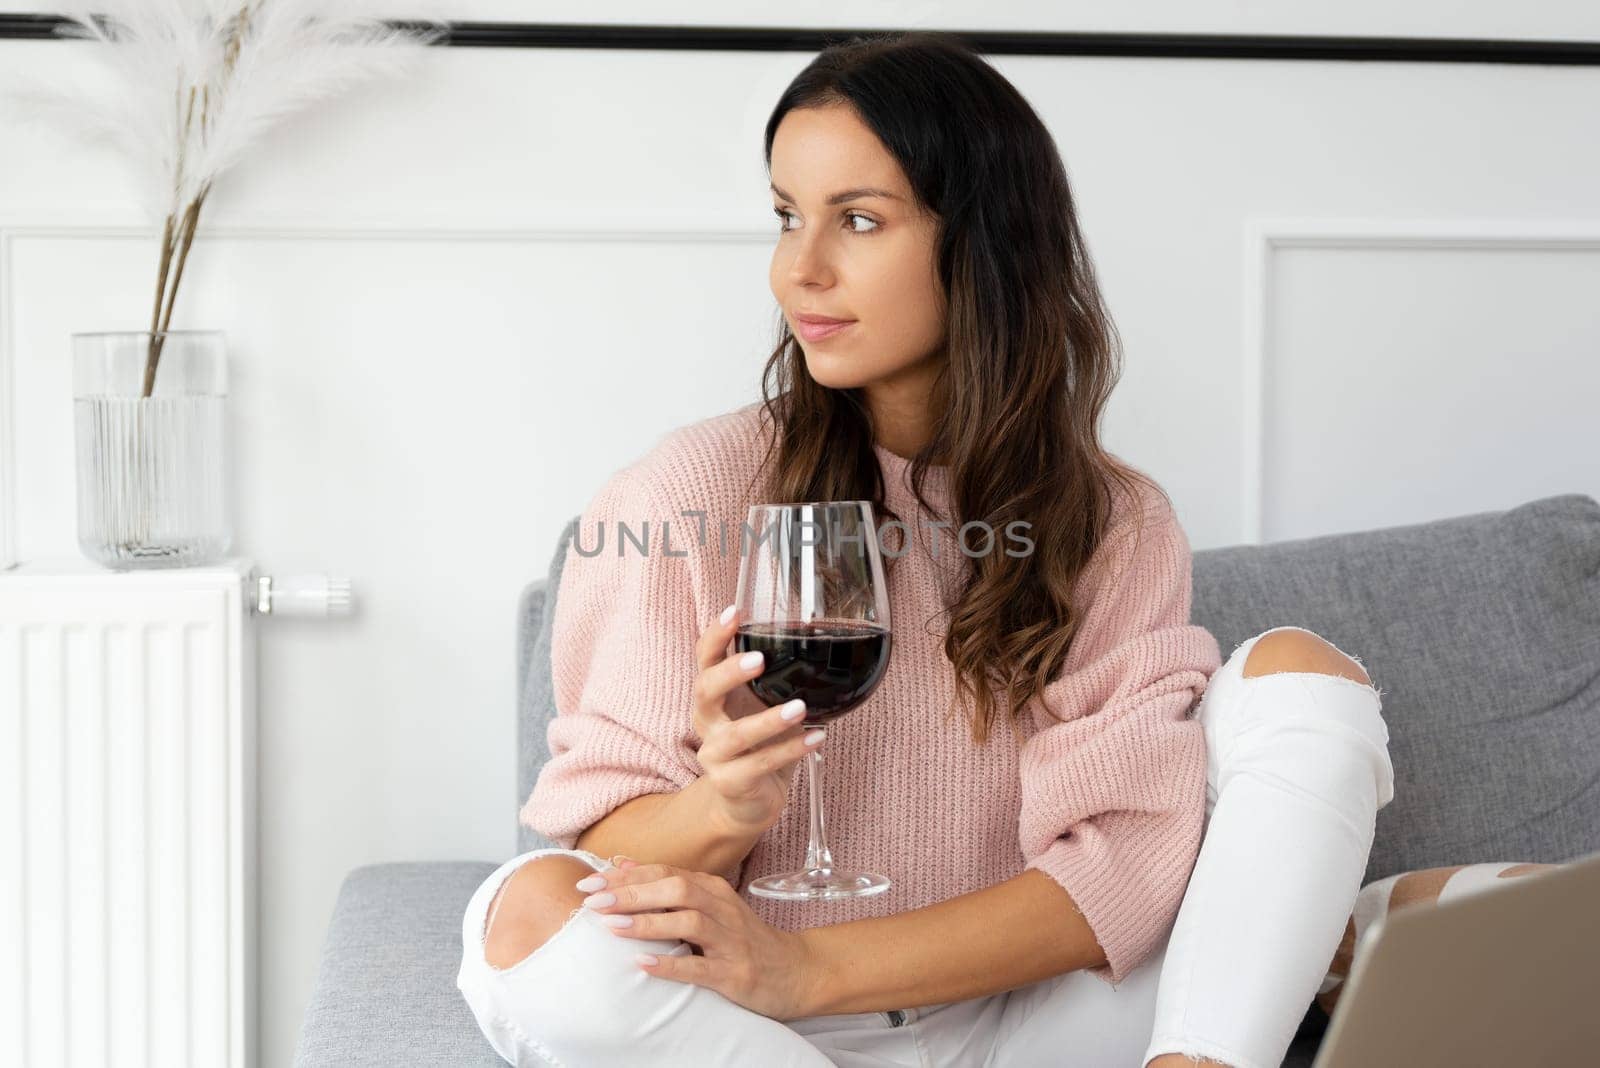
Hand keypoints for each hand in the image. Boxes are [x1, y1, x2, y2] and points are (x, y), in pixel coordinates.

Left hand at [578, 857, 821, 1019]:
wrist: (795, 971)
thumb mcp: (708, 906)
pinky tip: (643, 964)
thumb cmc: (741, 938)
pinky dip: (671, 963)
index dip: (625, 876)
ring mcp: (730, 940)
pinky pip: (701, 967)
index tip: (588, 883)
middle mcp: (721, 908)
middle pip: (675, 889)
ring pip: (688, 922)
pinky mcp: (735, 973)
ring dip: (648, 923)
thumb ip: (668, 886)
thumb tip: (621, 865)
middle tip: (592, 902)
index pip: (665, 873)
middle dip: (631, 894)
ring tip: (612, 927)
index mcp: (712, 889)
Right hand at [690, 604, 823, 834]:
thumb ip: (778, 681)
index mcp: (714, 696)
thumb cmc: (759, 745)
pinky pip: (761, 765)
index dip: (715, 636)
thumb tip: (821, 644)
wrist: (747, 803)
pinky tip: (817, 737)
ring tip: (800, 707)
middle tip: (760, 660)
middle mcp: (707, 722)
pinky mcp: (731, 782)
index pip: (704, 659)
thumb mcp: (763, 707)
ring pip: (737, 735)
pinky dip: (791, 750)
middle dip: (730, 673)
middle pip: (705, 691)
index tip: (735, 612)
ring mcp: (715, 754)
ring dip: (769, 720)